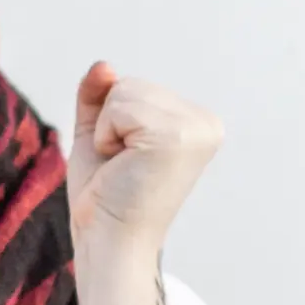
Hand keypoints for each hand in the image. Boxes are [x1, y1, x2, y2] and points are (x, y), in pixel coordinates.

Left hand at [65, 62, 222, 252]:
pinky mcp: (175, 136)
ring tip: (122, 167)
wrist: (106, 240)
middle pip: (130, 84)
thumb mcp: (98, 136)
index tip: (126, 163)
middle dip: (109, 124)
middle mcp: (205, 123)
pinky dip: (106, 137)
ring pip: (123, 91)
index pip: (135, 87)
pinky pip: (118, 107)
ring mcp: (195, 128)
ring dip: (106, 132)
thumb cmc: (103, 197)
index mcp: (197, 123)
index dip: (112, 124)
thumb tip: (103, 65)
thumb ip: (99, 97)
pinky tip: (121, 165)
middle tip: (121, 167)